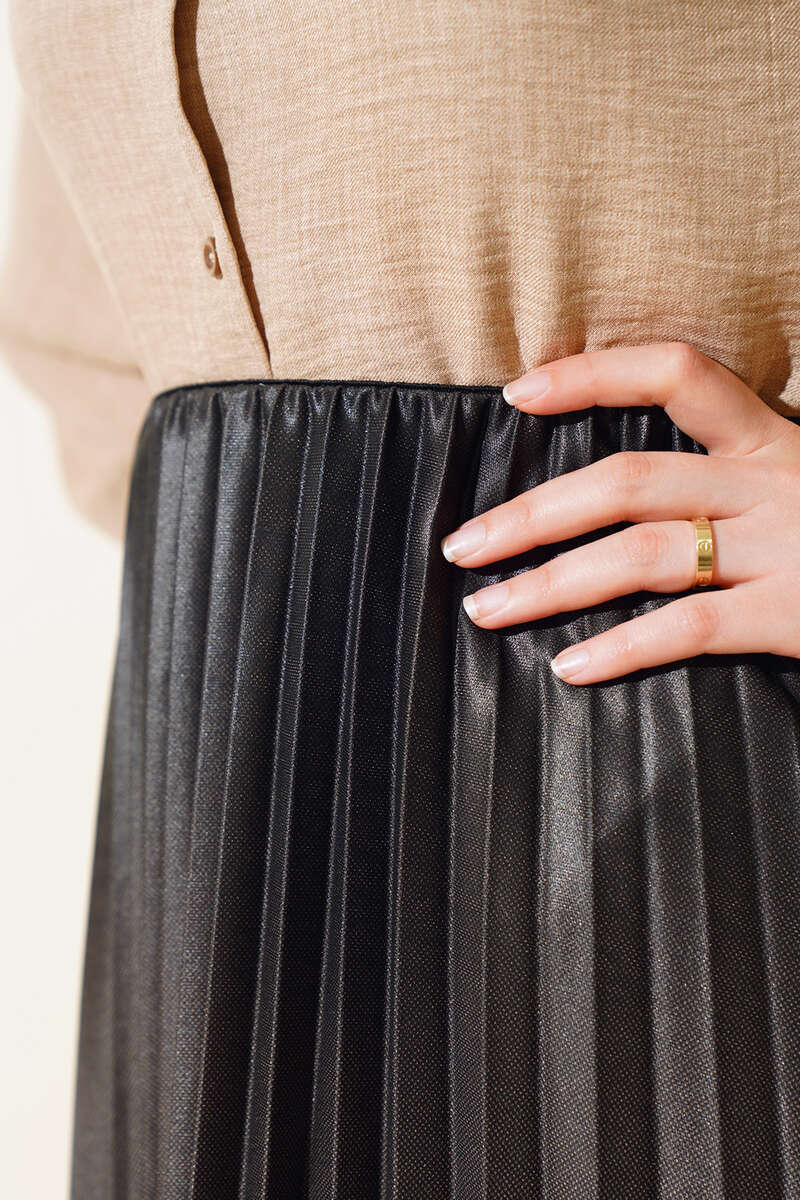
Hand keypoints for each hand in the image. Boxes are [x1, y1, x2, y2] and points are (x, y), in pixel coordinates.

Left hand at [440, 342, 799, 684]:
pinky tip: (569, 667)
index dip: (594, 373)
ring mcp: (784, 546)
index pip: (678, 373)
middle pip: (628, 479)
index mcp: (772, 439)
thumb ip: (729, 479)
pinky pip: (688, 628)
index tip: (518, 390)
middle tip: (462, 544)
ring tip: (487, 609)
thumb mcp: (797, 483)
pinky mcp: (795, 613)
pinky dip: (621, 648)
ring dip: (551, 582)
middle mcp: (772, 481)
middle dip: (533, 511)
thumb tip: (621, 500)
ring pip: (642, 553)